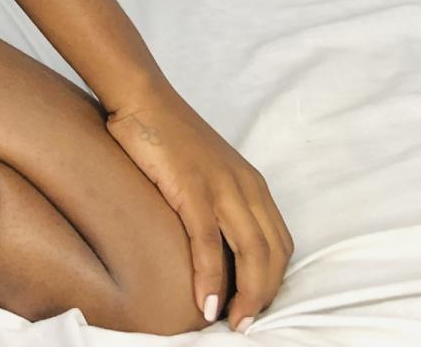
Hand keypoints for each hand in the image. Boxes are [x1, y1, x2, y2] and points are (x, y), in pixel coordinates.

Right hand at [104, 84, 293, 331]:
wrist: (140, 97)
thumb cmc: (164, 133)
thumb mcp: (204, 169)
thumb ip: (215, 199)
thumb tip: (209, 240)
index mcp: (251, 183)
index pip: (280, 242)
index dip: (273, 279)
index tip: (255, 304)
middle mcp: (246, 186)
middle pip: (273, 253)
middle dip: (264, 295)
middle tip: (246, 324)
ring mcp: (221, 186)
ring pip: (252, 253)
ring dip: (246, 296)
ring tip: (232, 322)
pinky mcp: (192, 187)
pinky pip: (209, 244)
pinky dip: (211, 278)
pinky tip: (205, 302)